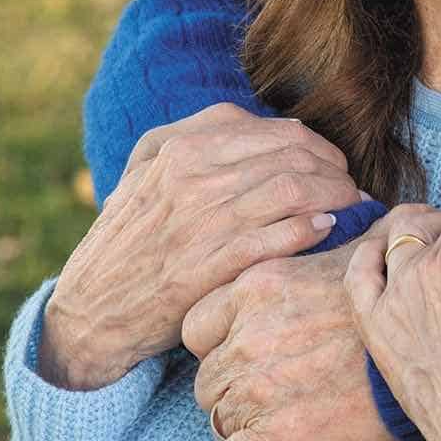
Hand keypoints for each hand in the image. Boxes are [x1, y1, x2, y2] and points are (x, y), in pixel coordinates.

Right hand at [38, 106, 359, 390]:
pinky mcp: (204, 267)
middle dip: (335, 172)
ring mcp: (199, 220)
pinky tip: (326, 231)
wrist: (88, 311)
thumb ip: (204, 137)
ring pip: (292, 191)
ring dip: (334, 198)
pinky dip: (309, 230)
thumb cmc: (129, 238)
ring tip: (350, 209)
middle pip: (294, 157)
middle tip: (353, 189)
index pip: (280, 132)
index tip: (336, 166)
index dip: (320, 147)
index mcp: (184, 146)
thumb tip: (277, 128)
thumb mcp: (149, 169)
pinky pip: (274, 238)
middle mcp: (193, 175)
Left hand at [185, 241, 409, 440]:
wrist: (431, 346)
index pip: (197, 324)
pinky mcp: (275, 440)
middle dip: (233, 385)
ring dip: (247, 421)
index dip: (219, 341)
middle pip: (207, 377)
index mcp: (258, 285)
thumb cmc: (401, 292)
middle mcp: (247, 336)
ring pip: (219, 420)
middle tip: (276, 384)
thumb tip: (350, 205)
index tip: (248, 347)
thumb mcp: (368, 241)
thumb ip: (340, 226)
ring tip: (287, 413)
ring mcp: (257, 390)